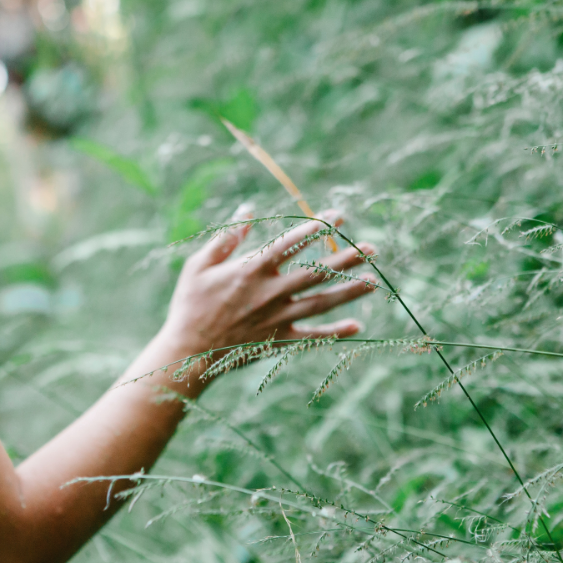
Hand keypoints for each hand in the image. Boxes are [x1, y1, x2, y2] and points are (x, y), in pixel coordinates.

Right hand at [158, 207, 376, 358]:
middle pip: (315, 272)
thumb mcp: (199, 265)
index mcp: (251, 270)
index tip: (337, 216)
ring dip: (349, 291)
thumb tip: (247, 210)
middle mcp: (270, 292)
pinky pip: (312, 336)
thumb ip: (227, 238)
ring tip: (374, 280)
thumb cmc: (189, 304)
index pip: (290, 243)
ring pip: (321, 302)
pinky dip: (335, 332)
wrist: (188, 352)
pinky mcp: (279, 340)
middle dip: (345, 258)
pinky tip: (357, 325)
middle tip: (371, 248)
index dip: (315, 228)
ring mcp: (277, 318)